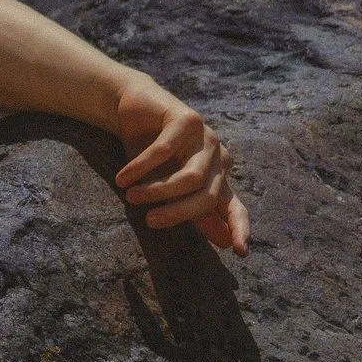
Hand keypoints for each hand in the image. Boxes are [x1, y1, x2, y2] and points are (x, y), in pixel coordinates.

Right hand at [112, 79, 250, 255]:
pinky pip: (164, 151)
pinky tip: (123, 177)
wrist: (133, 109)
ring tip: (130, 196)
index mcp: (218, 177)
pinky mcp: (187, 120)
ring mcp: (205, 137)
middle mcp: (218, 158)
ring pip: (190, 177)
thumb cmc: (150, 151)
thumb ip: (196, 213)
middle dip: (178, 213)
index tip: (238, 252)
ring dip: (157, 191)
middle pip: (208, 196)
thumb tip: (223, 243)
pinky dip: (140, 167)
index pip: (235, 207)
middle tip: (149, 221)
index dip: (238, 228)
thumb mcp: (168, 186)